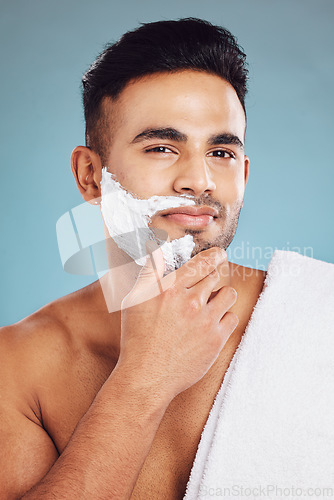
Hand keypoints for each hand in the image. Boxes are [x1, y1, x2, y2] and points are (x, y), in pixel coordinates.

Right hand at [117, 246, 237, 402]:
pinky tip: (213, 323)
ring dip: (221, 295)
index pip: (202, 262)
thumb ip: (149, 272)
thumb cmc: (138, 338)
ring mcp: (206, 321)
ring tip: (212, 303)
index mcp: (171, 289)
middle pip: (214, 277)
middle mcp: (191, 302)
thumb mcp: (135, 300)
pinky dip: (225, 317)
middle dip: (211, 279)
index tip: (219, 254)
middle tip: (205, 286)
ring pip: (228, 295)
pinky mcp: (216, 340)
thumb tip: (156, 248)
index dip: (214, 255)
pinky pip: (232, 318)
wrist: (147, 376)